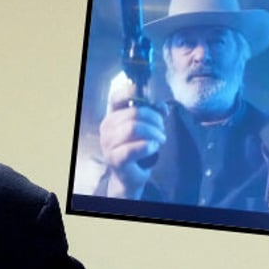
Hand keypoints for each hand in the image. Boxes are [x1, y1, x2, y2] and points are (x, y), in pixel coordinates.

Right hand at [99, 71, 165, 197]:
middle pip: (134, 113)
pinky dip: (148, 146)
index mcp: (112, 116)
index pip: (117, 97)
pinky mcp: (115, 159)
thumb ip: (154, 113)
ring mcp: (108, 144)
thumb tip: (162, 106)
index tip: (150, 101)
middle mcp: (106, 128)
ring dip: (153, 133)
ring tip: (160, 139)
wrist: (129, 175)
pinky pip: (134, 148)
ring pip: (134, 128)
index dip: (133, 94)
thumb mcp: (146, 127)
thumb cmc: (137, 148)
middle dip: (154, 119)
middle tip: (161, 129)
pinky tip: (153, 148)